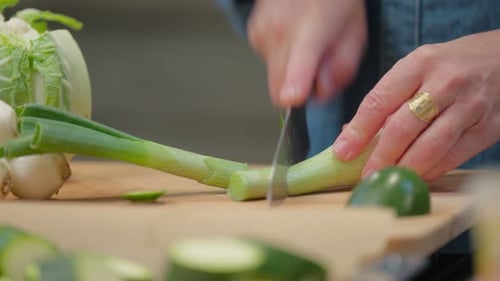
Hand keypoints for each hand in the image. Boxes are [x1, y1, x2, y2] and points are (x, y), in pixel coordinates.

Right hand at [247, 0, 366, 106]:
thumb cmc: (334, 2)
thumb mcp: (355, 35)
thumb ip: (342, 69)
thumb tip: (320, 93)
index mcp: (310, 30)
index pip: (298, 63)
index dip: (294, 85)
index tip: (293, 98)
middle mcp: (279, 31)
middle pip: (279, 88)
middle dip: (298, 89)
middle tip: (316, 68)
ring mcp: (262, 33)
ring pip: (274, 77)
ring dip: (290, 70)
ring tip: (305, 43)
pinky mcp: (253, 34)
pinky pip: (268, 62)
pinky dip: (282, 56)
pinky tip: (292, 35)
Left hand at [333, 30, 499, 179]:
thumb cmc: (451, 66)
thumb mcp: (418, 67)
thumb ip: (388, 98)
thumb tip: (350, 134)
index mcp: (419, 64)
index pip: (380, 100)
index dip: (359, 130)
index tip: (343, 151)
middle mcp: (445, 82)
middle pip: (404, 126)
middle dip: (381, 156)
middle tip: (366, 174)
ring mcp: (470, 105)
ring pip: (431, 146)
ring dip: (405, 168)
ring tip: (388, 178)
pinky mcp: (489, 127)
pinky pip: (454, 156)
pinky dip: (432, 170)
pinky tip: (417, 175)